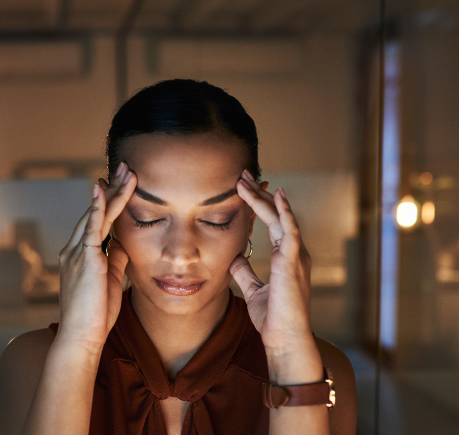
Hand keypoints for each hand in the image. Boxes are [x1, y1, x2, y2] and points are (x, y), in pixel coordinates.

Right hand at [57, 162, 135, 351]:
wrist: (82, 337)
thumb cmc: (95, 315)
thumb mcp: (109, 280)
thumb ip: (115, 258)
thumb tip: (124, 242)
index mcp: (80, 255)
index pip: (96, 220)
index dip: (109, 201)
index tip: (121, 183)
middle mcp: (74, 249)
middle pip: (95, 211)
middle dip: (112, 188)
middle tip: (126, 166)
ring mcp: (76, 252)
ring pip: (96, 214)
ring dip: (112, 191)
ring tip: (127, 171)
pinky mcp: (84, 258)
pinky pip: (91, 227)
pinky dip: (97, 207)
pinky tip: (103, 189)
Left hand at [228, 169, 313, 353]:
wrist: (284, 340)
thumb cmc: (272, 319)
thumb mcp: (254, 289)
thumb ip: (246, 272)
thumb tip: (235, 257)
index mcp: (286, 258)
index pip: (272, 224)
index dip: (258, 205)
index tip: (242, 188)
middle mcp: (294, 253)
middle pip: (276, 215)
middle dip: (258, 194)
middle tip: (242, 175)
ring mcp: (296, 256)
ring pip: (280, 217)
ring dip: (263, 198)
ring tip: (246, 179)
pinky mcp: (293, 262)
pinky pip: (289, 230)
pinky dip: (284, 211)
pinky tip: (276, 196)